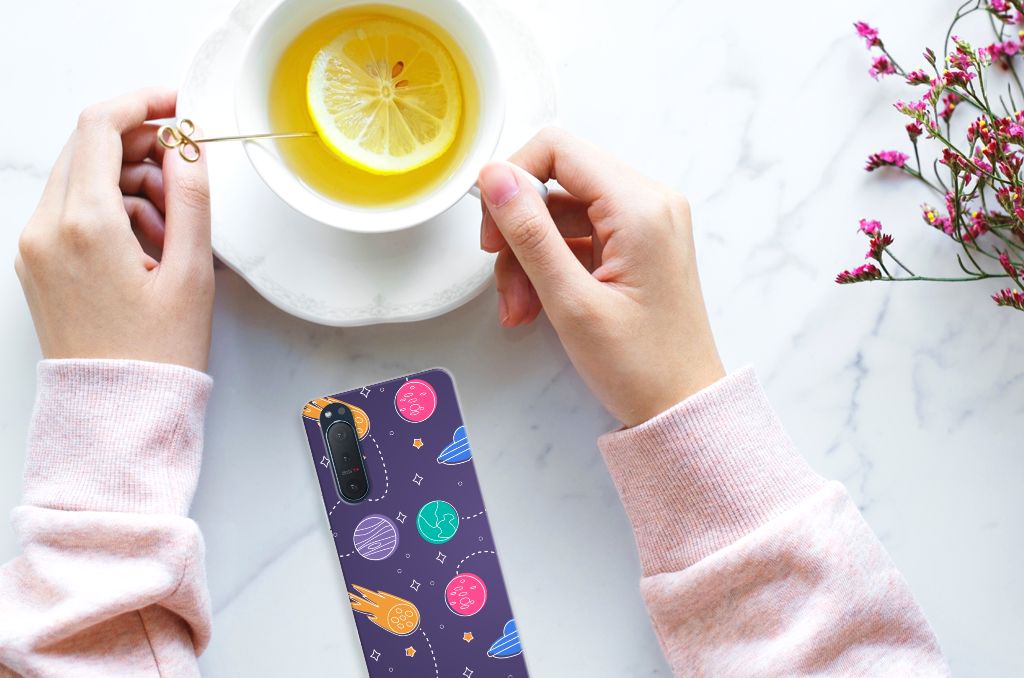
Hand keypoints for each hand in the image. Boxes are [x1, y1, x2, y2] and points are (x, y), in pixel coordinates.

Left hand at [15, 88, 213, 371]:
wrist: (117, 412)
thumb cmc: (157, 354)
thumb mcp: (192, 272)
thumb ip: (192, 198)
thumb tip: (188, 147)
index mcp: (85, 225)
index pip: (101, 127)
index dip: (143, 103)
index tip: (177, 105)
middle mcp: (47, 229)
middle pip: (88, 148)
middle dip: (141, 147)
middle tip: (185, 174)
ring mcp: (35, 246)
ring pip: (81, 178)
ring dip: (129, 182)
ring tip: (173, 228)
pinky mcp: (37, 263)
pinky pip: (72, 210)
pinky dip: (110, 210)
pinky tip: (147, 244)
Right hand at [478, 128, 723, 426]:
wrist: (683, 408)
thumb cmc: (640, 366)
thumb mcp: (571, 301)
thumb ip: (529, 233)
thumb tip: (494, 177)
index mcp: (640, 207)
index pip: (558, 149)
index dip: (513, 179)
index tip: (492, 228)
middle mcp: (649, 203)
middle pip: (557, 182)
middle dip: (519, 230)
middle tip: (502, 279)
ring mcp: (645, 224)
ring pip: (561, 214)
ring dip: (529, 257)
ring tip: (520, 309)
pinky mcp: (637, 245)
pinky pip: (578, 237)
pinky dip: (550, 267)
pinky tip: (537, 306)